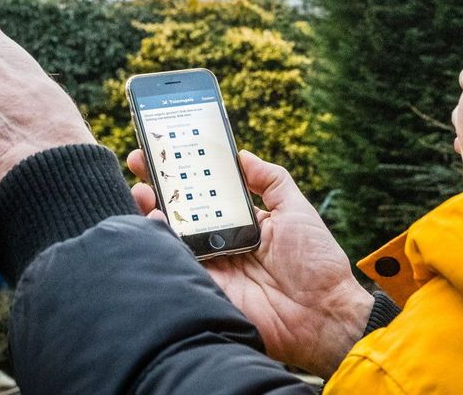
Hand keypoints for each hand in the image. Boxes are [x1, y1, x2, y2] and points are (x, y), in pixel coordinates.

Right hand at [128, 150, 372, 377]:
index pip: (205, 193)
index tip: (166, 150)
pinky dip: (162, 242)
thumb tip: (242, 154)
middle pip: (181, 211)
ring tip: (139, 189)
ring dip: (150, 211)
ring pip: (171, 236)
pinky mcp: (205, 289)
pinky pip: (178, 263)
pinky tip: (152, 220)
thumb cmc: (316, 260)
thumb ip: (270, 179)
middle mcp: (220, 243)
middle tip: (138, 163)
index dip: (186, 173)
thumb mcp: (295, 209)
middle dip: (157, 187)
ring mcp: (210, 266)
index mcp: (240, 223)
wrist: (323, 313)